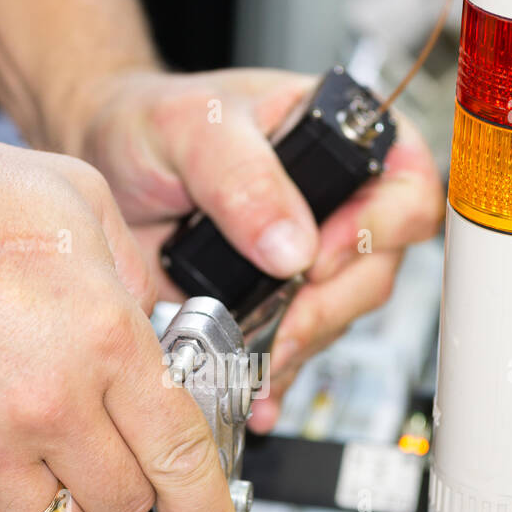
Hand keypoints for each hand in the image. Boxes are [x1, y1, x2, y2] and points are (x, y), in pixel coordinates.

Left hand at [68, 68, 442, 431]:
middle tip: (279, 322)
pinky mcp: (273, 303)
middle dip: (326, 306)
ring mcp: (307, 259)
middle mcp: (336, 203)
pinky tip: (251, 390)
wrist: (106, 166)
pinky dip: (272, 375)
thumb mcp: (191, 128)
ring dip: (295, 344)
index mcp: (342, 138)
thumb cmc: (151, 122)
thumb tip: (292, 246)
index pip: (406, 188)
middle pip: (377, 269)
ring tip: (248, 357)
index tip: (317, 257)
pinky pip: (293, 349)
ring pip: (336, 318)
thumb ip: (241, 177)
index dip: (378, 229)